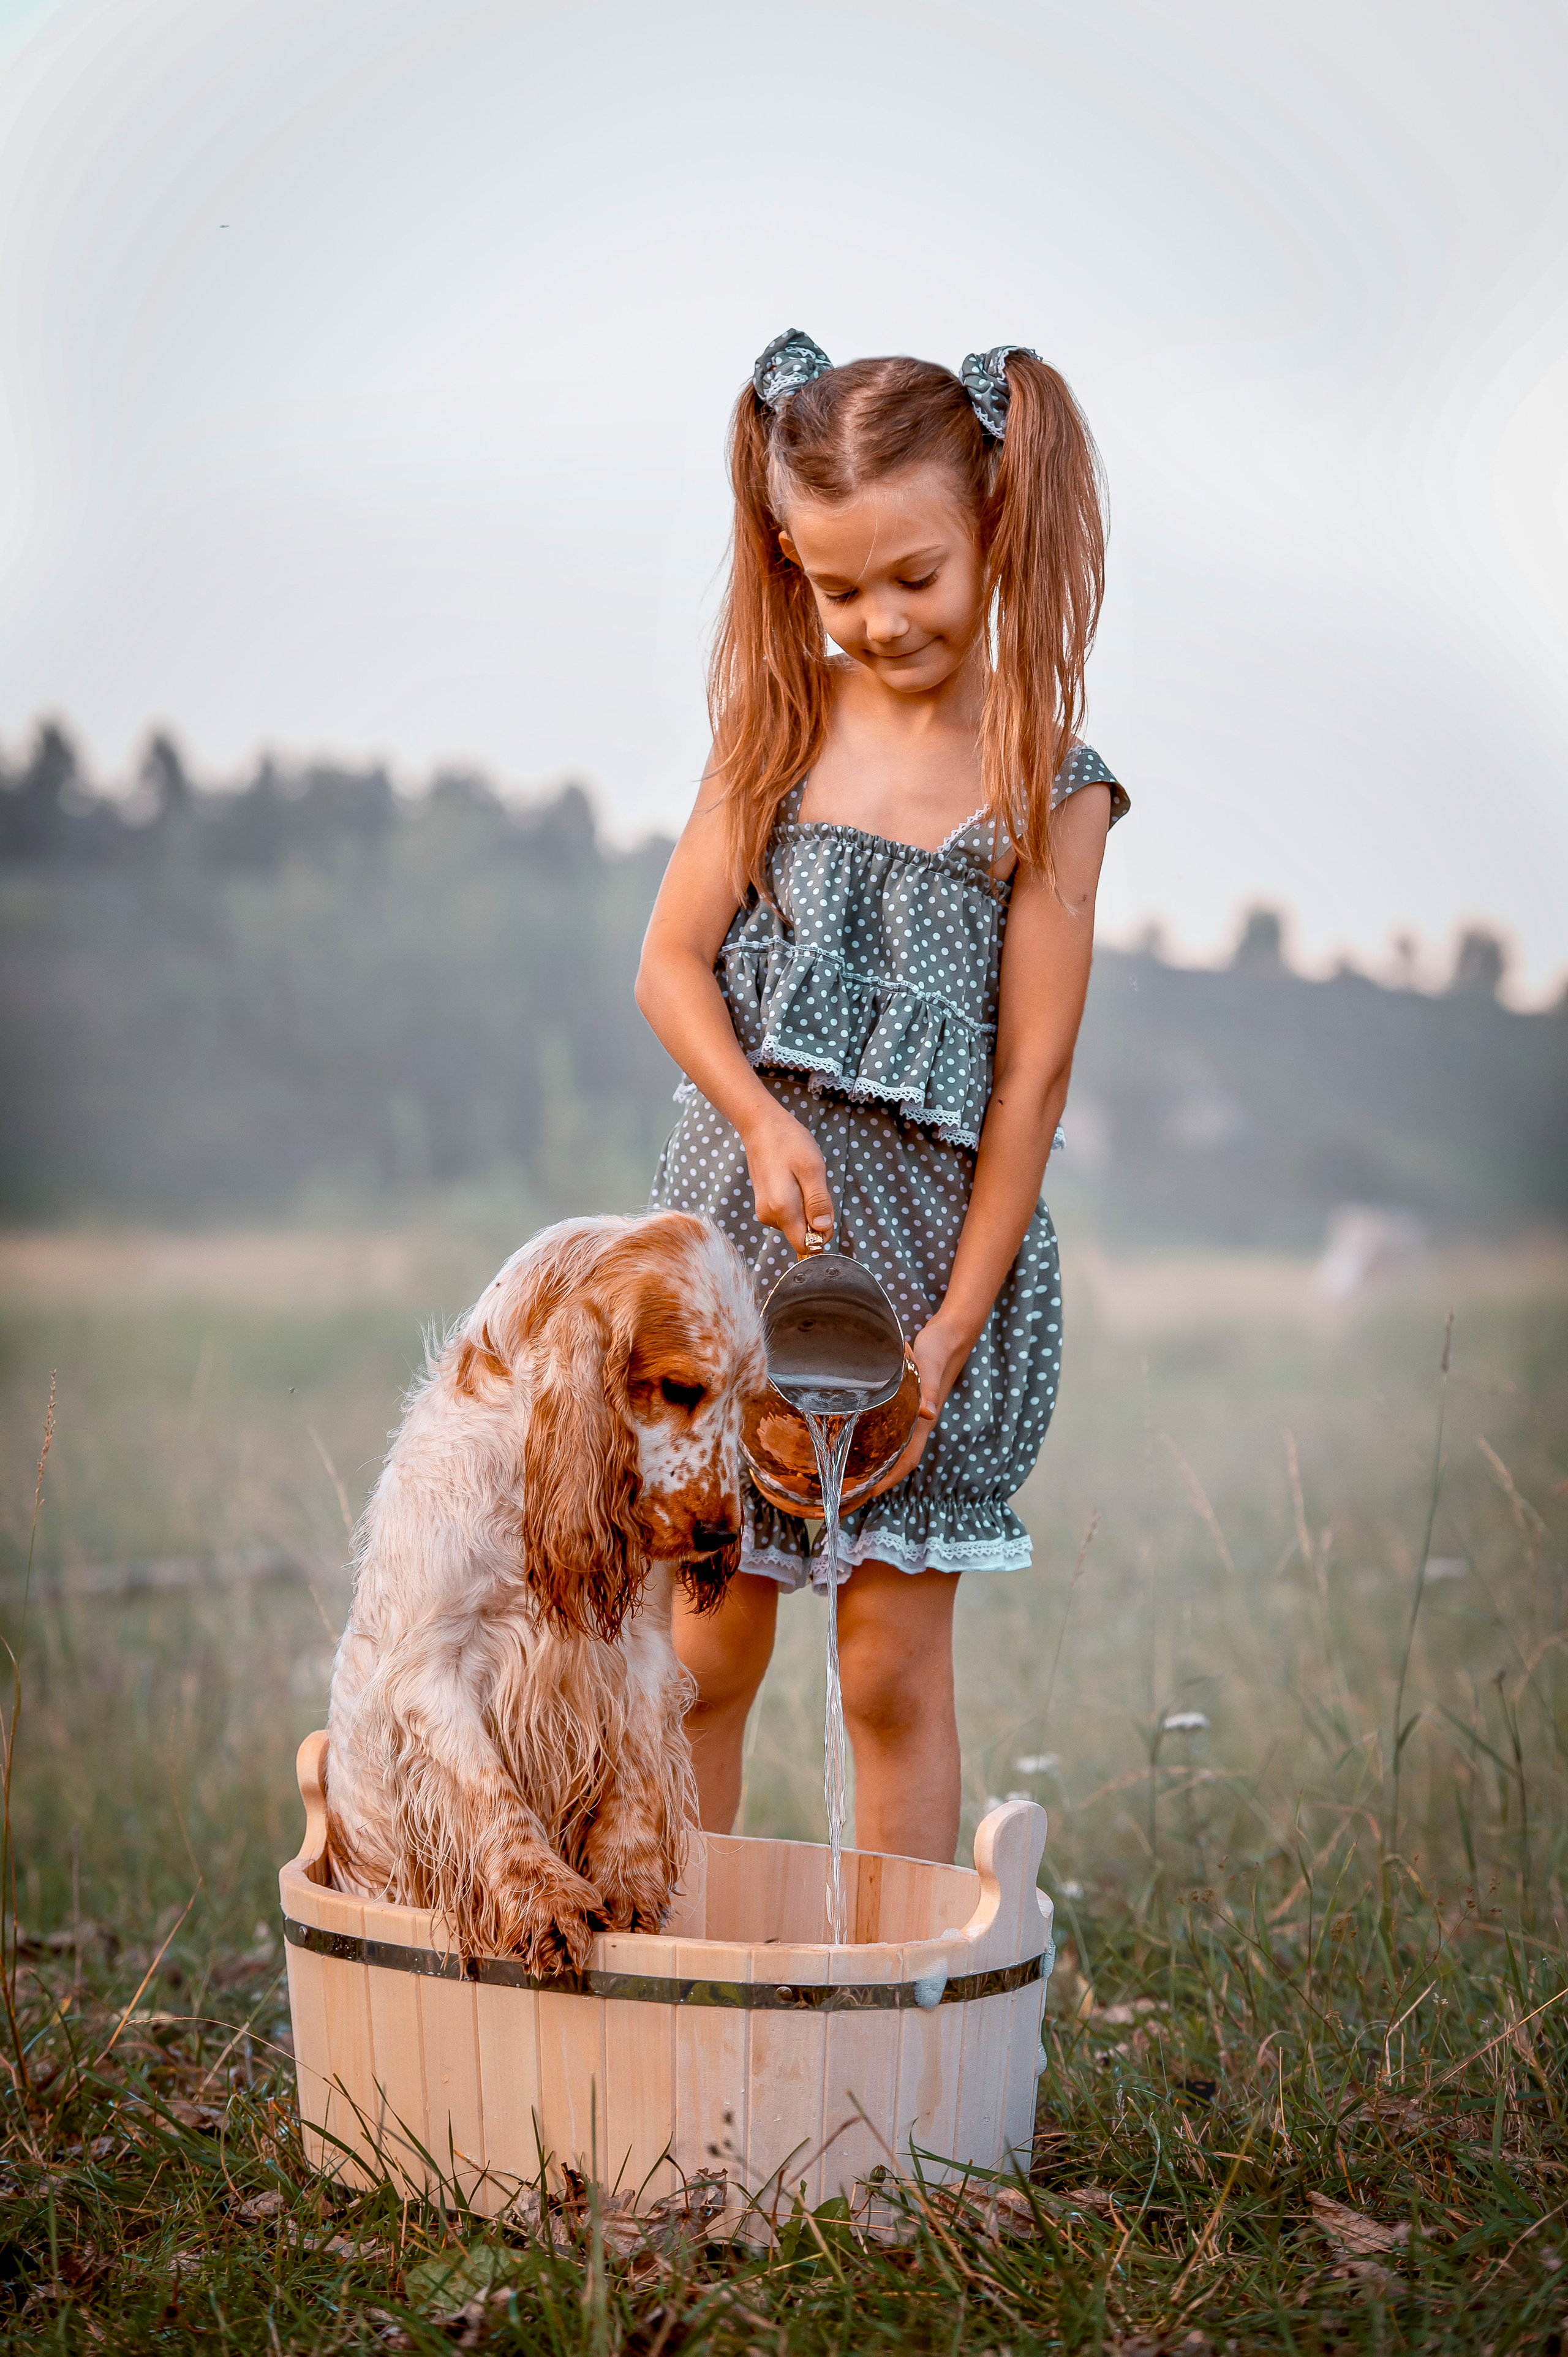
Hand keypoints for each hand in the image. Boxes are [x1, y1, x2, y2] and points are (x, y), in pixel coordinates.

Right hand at [741, 1101, 834, 1257]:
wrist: (760, 1125)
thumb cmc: (788, 1142)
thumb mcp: (812, 1169)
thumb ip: (818, 1202)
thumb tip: (823, 1231)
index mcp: (782, 1210)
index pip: (805, 1245)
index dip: (821, 1235)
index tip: (825, 1210)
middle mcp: (769, 1216)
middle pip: (801, 1234)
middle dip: (815, 1217)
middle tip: (813, 1185)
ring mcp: (764, 1211)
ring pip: (796, 1223)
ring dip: (806, 1207)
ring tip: (801, 1178)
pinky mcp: (764, 1204)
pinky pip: (788, 1213)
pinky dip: (797, 1201)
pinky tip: (793, 1179)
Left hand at [866, 1315, 972, 1496]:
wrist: (950, 1335)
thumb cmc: (939, 1350)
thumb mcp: (930, 1367)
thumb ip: (928, 1389)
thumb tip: (928, 1414)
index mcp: (922, 1421)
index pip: (907, 1459)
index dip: (890, 1480)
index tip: (868, 1496)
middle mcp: (916, 1422)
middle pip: (897, 1460)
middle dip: (877, 1480)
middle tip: (849, 1493)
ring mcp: (911, 1414)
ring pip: (893, 1447)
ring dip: (875, 1463)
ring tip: (849, 1476)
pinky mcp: (906, 1403)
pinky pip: (889, 1430)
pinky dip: (874, 1441)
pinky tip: (856, 1441)